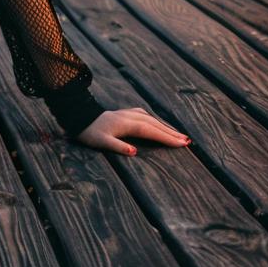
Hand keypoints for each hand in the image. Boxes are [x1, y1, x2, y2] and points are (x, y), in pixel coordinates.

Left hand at [75, 107, 189, 155]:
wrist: (79, 117)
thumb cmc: (89, 132)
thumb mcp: (101, 142)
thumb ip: (117, 146)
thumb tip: (134, 152)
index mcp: (128, 124)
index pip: (152, 131)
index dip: (168, 138)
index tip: (183, 144)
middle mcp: (131, 117)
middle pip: (156, 124)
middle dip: (172, 133)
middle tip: (188, 141)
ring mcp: (129, 114)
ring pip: (152, 119)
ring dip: (166, 126)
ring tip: (179, 135)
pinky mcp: (125, 114)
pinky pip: (146, 116)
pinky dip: (155, 120)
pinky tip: (156, 122)